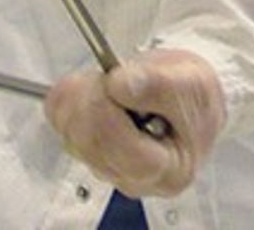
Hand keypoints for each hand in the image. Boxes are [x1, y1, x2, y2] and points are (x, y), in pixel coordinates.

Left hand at [46, 48, 224, 198]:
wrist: (185, 94)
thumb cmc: (193, 95)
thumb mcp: (190, 82)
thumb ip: (158, 85)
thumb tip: (122, 85)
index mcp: (170, 170)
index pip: (129, 157)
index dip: (111, 118)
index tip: (114, 82)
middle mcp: (135, 178)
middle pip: (92, 146)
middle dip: (94, 100)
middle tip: (114, 75)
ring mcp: (107, 166)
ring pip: (71, 132)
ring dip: (81, 95)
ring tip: (111, 81)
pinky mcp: (87, 150)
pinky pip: (60, 122)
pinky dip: (68, 97)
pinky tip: (93, 87)